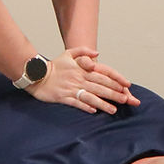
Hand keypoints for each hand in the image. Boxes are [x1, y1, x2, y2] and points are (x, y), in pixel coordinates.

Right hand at [25, 47, 139, 113]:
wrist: (37, 74)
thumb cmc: (54, 65)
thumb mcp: (68, 53)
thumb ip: (84, 51)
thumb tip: (97, 53)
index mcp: (82, 68)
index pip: (103, 73)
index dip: (116, 79)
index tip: (126, 85)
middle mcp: (79, 78)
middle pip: (100, 86)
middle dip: (114, 93)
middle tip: (126, 99)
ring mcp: (72, 88)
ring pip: (91, 96)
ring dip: (103, 103)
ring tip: (114, 110)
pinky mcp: (64, 97)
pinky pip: (77, 103)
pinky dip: (86, 107)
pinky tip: (94, 111)